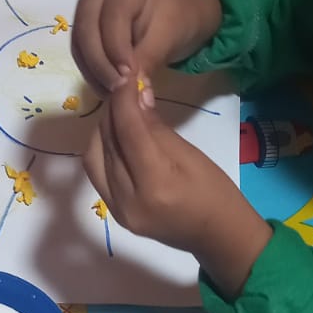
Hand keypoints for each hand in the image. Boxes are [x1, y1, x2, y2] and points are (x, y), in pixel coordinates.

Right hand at [72, 0, 221, 96]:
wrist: (175, 12)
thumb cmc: (175, 19)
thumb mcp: (167, 38)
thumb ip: (147, 61)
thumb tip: (132, 94)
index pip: (111, 21)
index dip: (116, 53)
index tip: (128, 81)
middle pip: (86, 30)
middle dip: (100, 66)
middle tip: (117, 92)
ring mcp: (87, 2)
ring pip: (79, 41)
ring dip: (92, 72)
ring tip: (112, 94)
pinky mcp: (83, 20)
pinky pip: (79, 48)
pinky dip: (90, 70)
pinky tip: (105, 87)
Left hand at [82, 80, 271, 297]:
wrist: (217, 237)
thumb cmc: (215, 193)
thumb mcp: (191, 156)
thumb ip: (157, 129)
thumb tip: (137, 95)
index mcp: (156, 185)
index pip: (129, 132)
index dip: (123, 100)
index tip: (125, 75)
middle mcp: (129, 200)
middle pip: (107, 144)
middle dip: (112, 112)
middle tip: (123, 90)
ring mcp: (118, 210)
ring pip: (94, 157)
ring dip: (103, 130)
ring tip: (119, 114)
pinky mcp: (115, 213)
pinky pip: (97, 174)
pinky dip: (102, 150)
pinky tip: (116, 138)